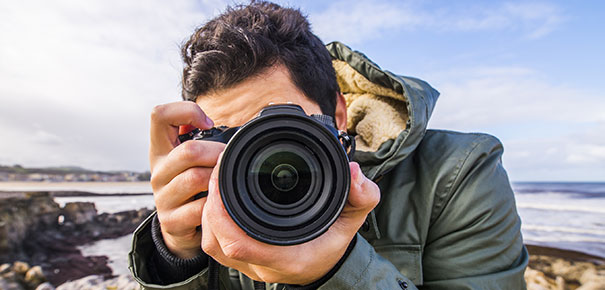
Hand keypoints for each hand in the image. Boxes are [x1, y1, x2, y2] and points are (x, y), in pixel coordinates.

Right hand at [149, 101, 224, 258]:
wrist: (178, 227)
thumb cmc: (191, 186)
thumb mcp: (189, 161)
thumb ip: (200, 139)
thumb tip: (226, 126)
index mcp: (161, 150)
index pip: (159, 115)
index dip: (186, 111)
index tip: (207, 124)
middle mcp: (158, 171)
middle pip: (188, 151)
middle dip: (217, 153)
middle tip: (228, 159)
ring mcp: (162, 197)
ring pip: (195, 178)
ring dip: (218, 179)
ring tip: (225, 181)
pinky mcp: (172, 220)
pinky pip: (201, 208)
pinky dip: (216, 205)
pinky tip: (220, 203)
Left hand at [201, 160, 379, 284]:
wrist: (326, 265)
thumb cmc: (334, 243)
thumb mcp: (354, 218)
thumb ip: (363, 196)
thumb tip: (354, 172)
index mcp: (288, 256)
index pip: (240, 244)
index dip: (222, 212)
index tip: (223, 177)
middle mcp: (264, 265)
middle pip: (218, 242)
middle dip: (211, 204)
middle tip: (217, 169)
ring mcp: (251, 265)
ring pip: (213, 244)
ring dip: (209, 212)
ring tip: (216, 181)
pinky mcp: (243, 260)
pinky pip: (216, 244)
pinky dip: (212, 220)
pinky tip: (218, 198)